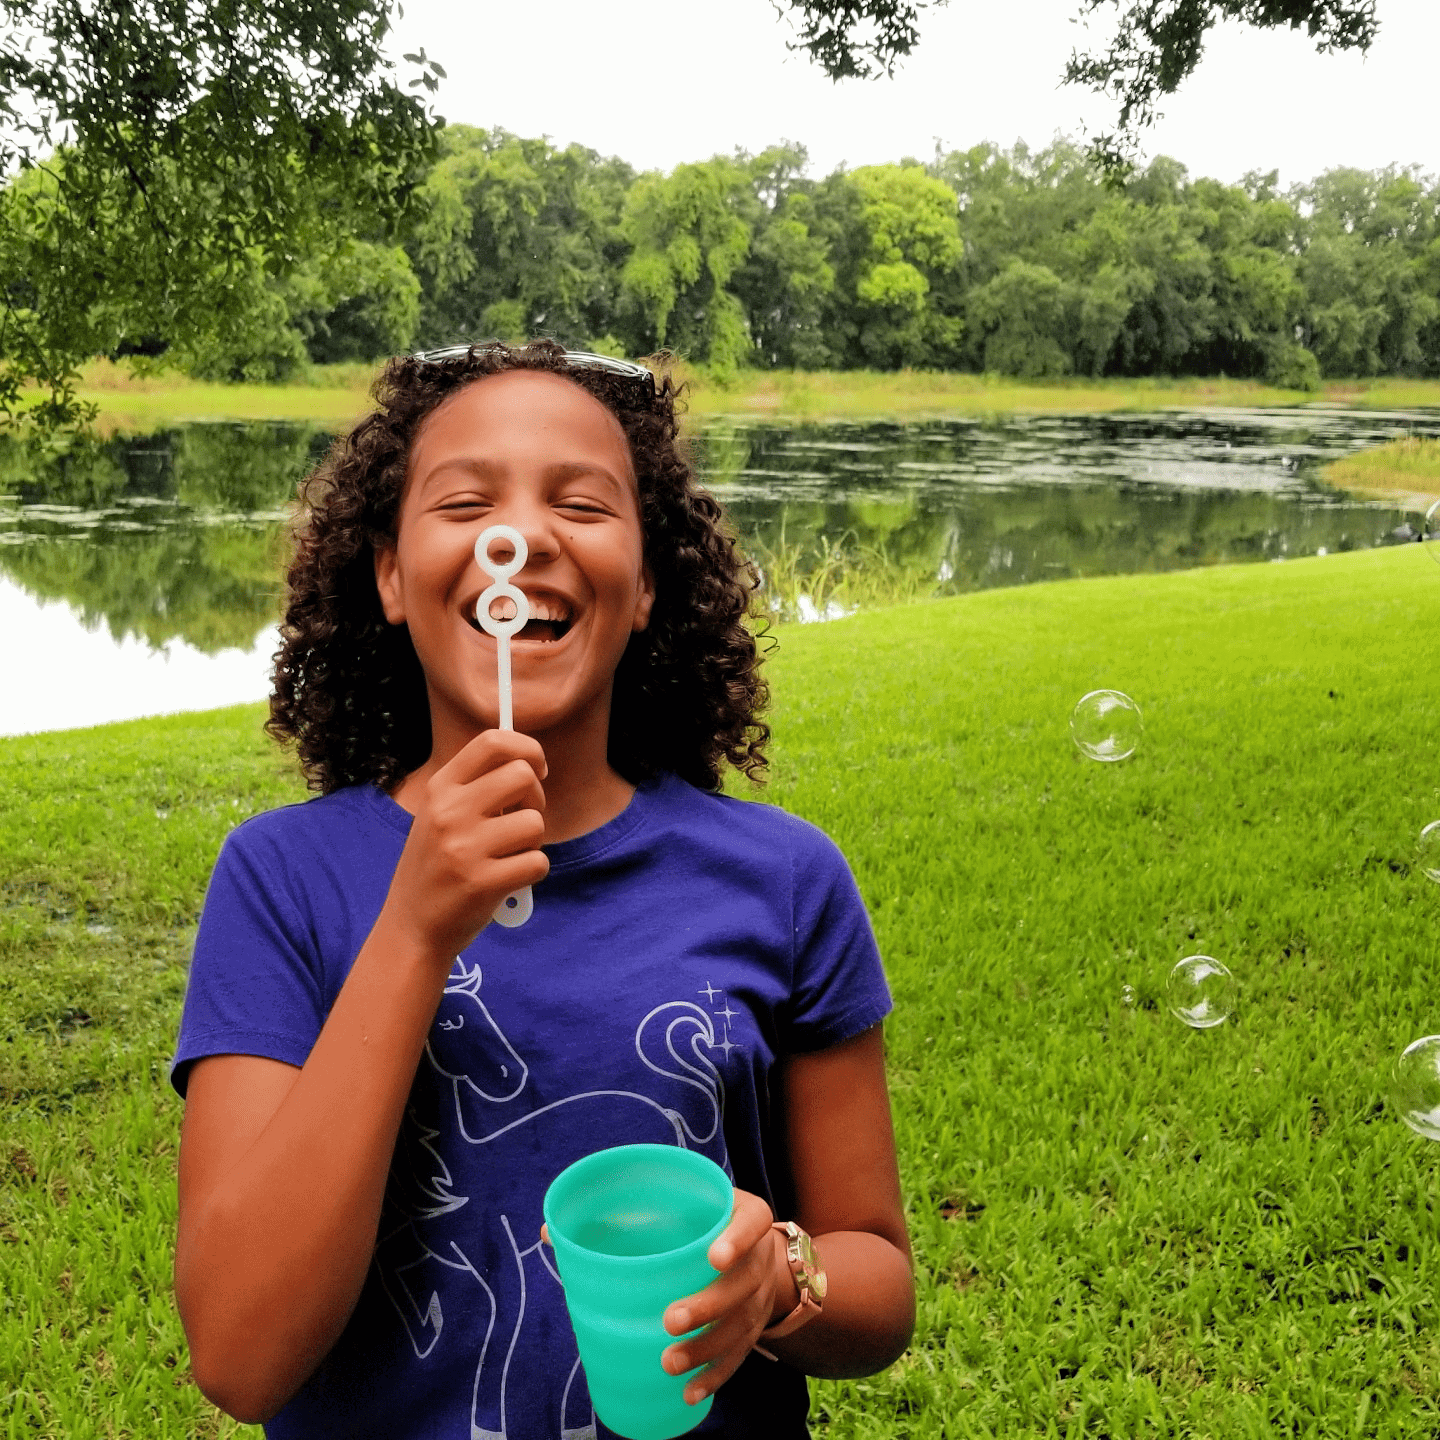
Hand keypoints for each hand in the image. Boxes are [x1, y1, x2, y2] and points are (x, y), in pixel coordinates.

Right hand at [381, 729, 549, 961]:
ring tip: (508, 856)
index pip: (493, 742)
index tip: (537, 769)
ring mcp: (465, 848)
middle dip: (536, 797)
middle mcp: (450, 812)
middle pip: (523, 775)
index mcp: (440, 789)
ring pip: (535, 823)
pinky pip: (538, 862)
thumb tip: (529, 761)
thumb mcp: (439, 815)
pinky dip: (532, 871)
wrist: (411, 926)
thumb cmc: (436, 866)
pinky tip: (509, 879)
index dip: (528, 749)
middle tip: (521, 819)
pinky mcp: (483, 883)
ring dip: (532, 841)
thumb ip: (475, 787)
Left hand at [660, 1189, 793, 1405]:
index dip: (738, 1239)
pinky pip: (739, 1354)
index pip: (754, 1221)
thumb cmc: (709, 1216)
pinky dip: (715, 1375)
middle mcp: (762, 1257)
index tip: (714, 1256)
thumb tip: (570, 1226)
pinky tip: (690, 1391)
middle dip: (709, 1305)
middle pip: (744, 1283)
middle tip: (671, 1320)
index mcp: (749, 1216)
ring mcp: (761, 1295)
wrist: (756, 1245)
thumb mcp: (694, 1197)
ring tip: (670, 1363)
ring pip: (741, 1325)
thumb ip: (651, 1204)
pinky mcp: (755, 1326)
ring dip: (706, 1348)